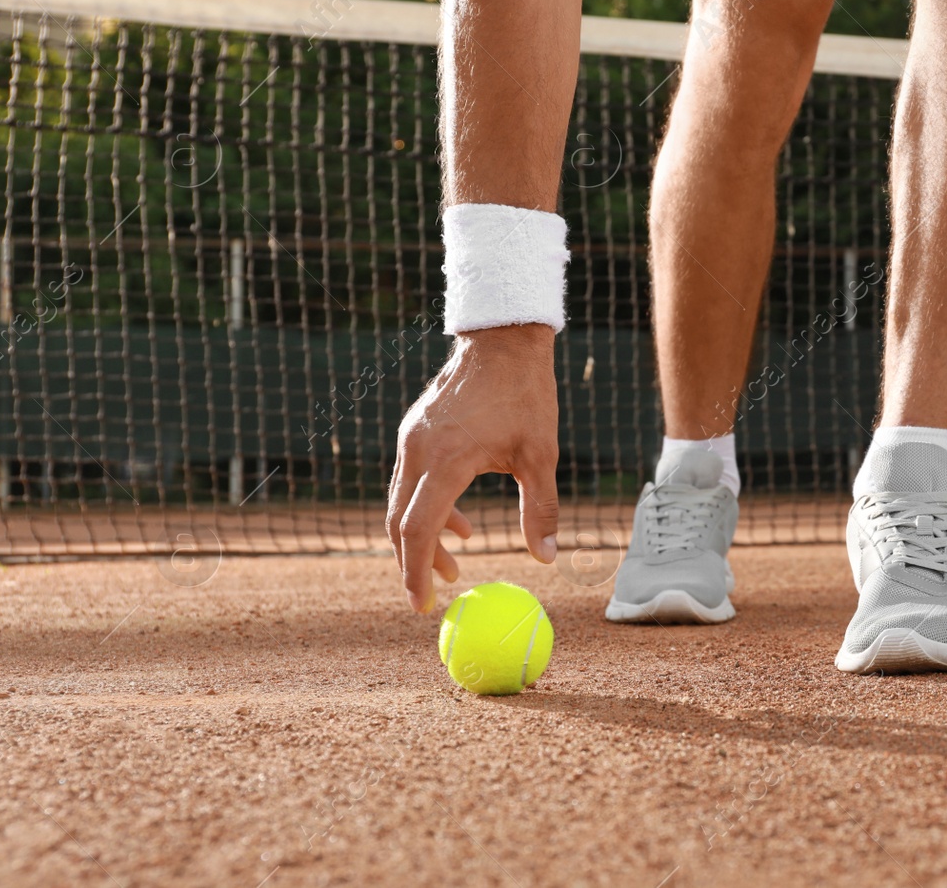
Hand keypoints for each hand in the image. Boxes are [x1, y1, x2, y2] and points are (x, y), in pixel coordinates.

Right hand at [387, 324, 559, 612]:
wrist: (503, 339)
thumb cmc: (526, 394)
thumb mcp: (541, 455)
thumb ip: (541, 509)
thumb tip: (547, 558)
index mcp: (447, 460)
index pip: (417, 530)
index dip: (415, 572)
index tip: (422, 606)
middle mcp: (419, 450)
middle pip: (399, 522)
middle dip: (416, 562)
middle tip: (441, 592)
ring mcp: (412, 439)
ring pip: (402, 502)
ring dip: (424, 536)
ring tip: (459, 559)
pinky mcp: (415, 431)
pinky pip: (411, 480)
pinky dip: (428, 507)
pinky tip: (460, 521)